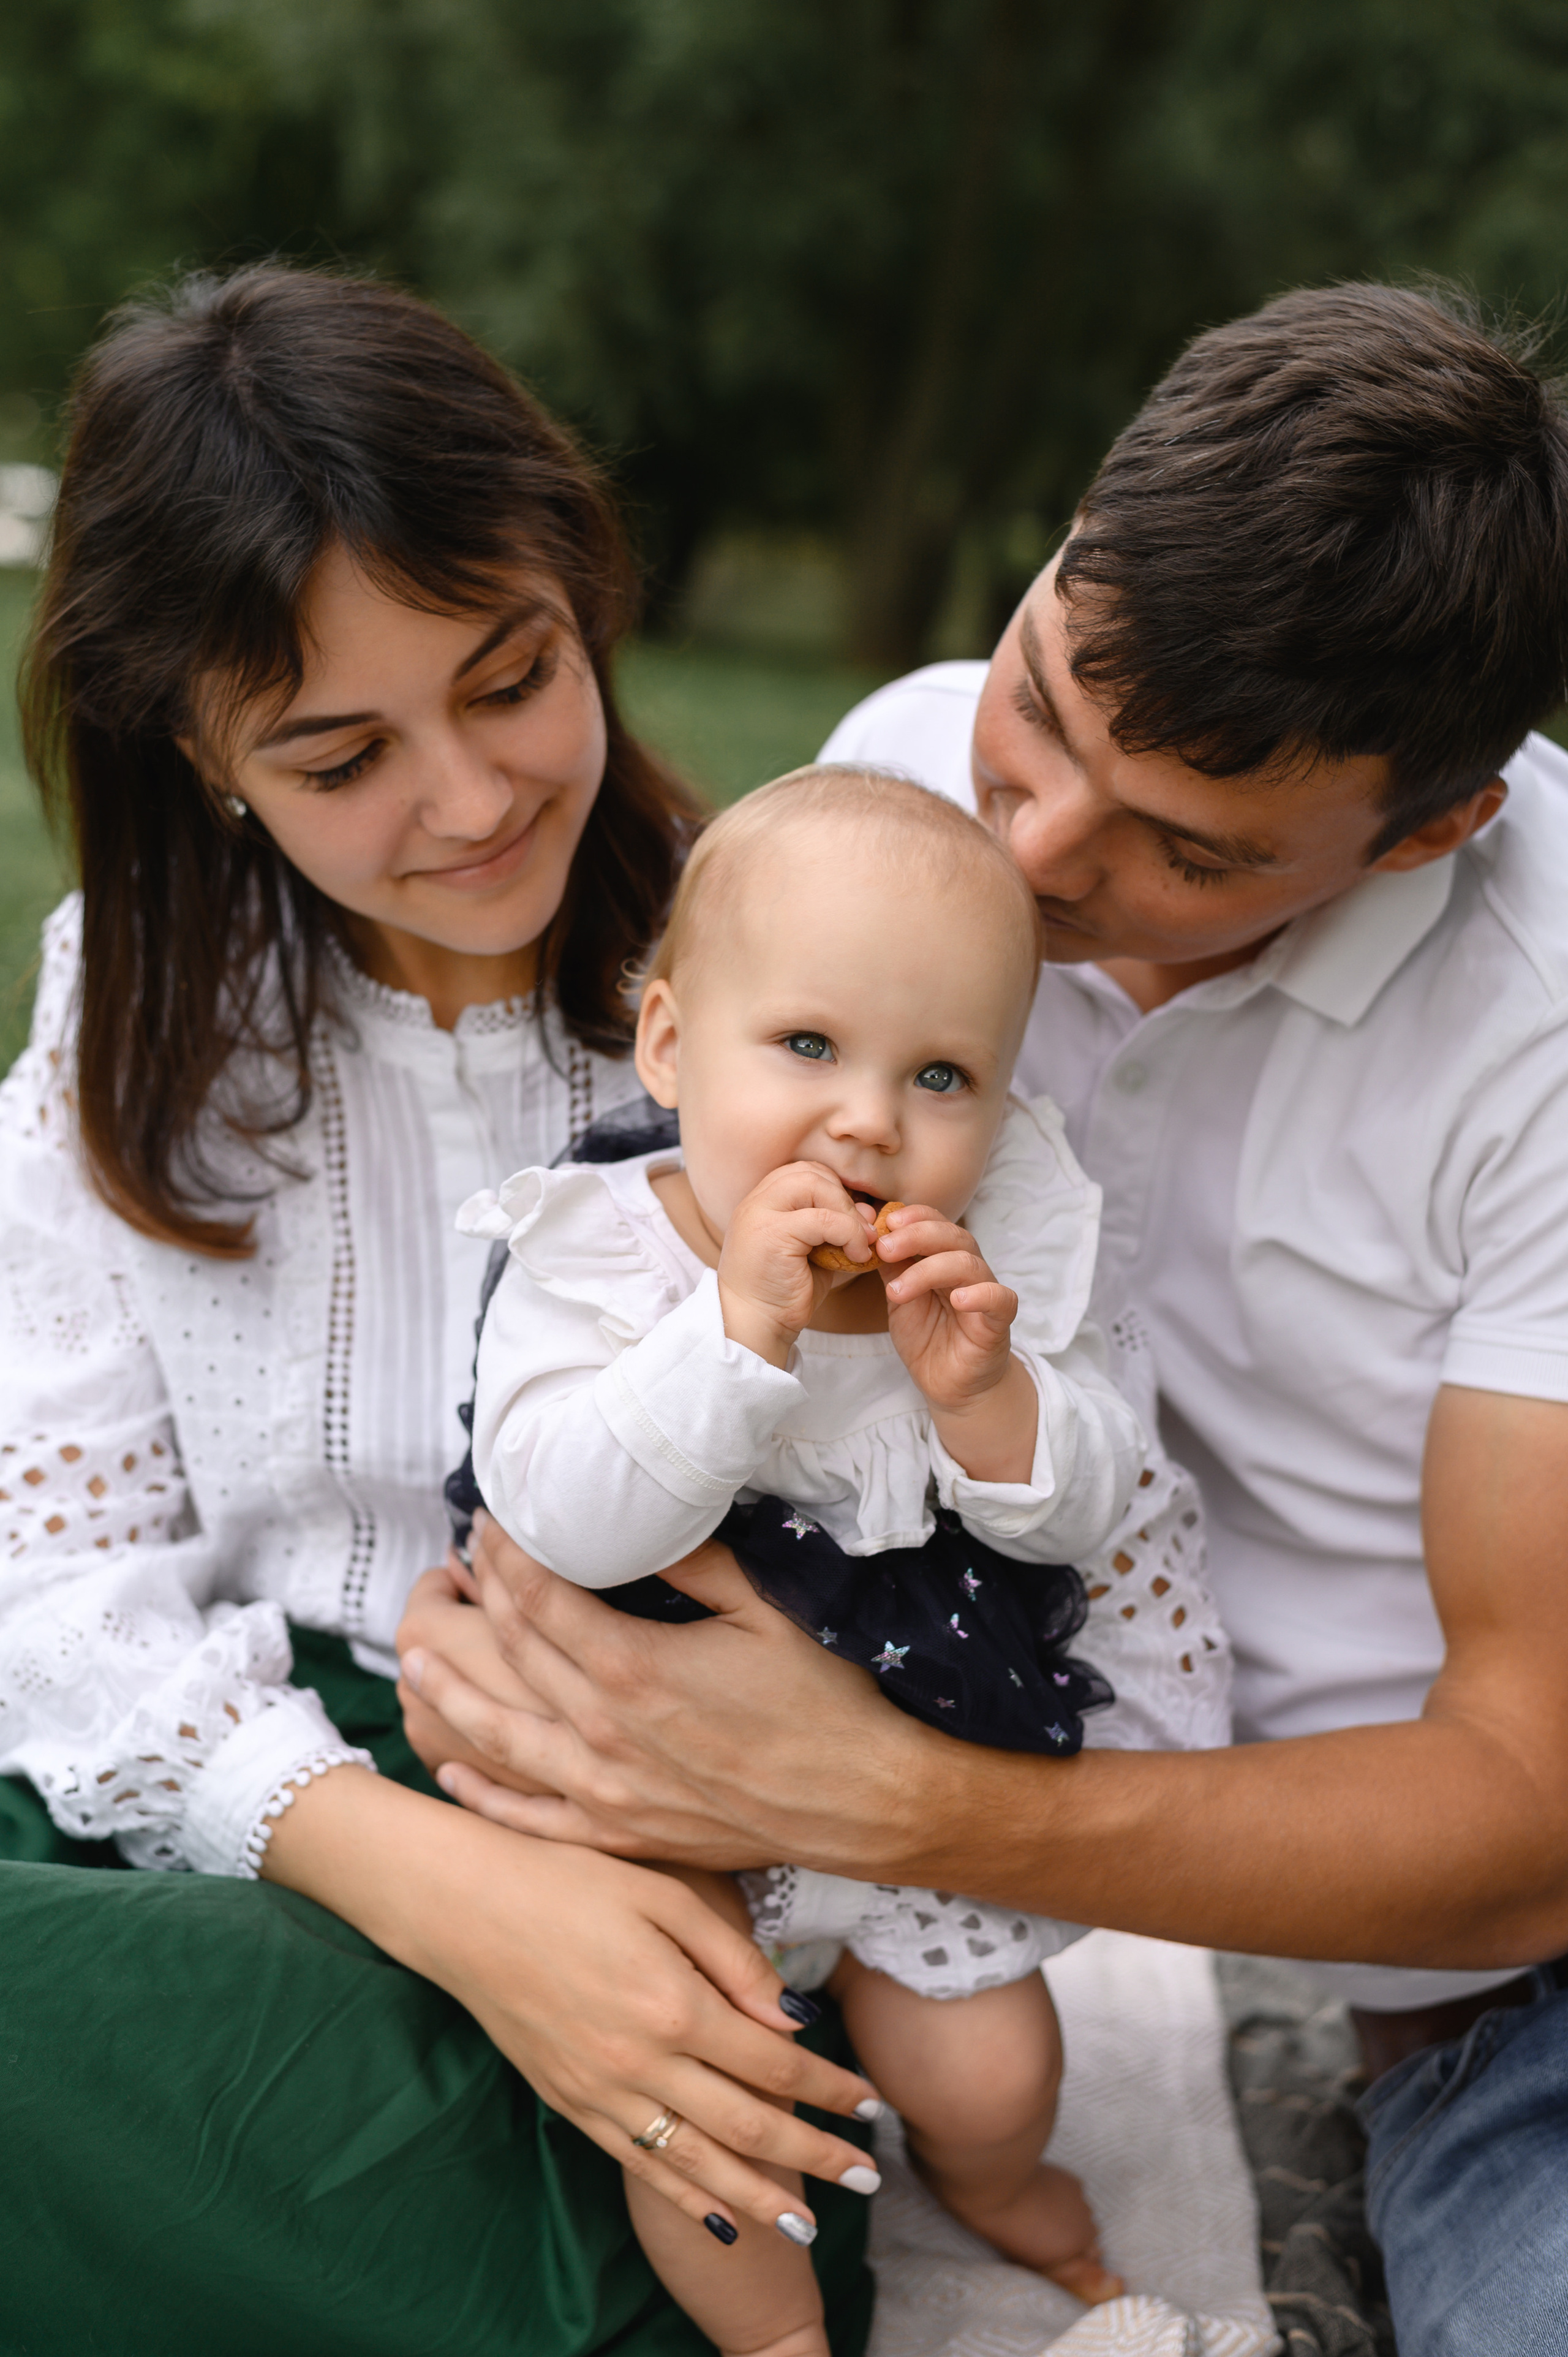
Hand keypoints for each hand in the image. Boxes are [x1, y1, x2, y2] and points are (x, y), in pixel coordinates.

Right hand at [260, 1765, 883, 2240]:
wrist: (466, 1907)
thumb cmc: (568, 1881)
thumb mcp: (660, 1893)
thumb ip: (730, 1957)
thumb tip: (792, 2018)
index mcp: (672, 2003)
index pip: (776, 2062)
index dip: (831, 2088)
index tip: (872, 2104)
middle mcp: (641, 2061)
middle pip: (749, 2126)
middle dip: (816, 2156)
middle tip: (867, 2177)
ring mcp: (602, 2092)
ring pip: (698, 2164)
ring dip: (759, 2197)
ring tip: (808, 2221)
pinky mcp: (570, 2105)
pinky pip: (639, 2167)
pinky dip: (686, 2198)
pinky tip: (721, 2220)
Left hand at [397, 1511, 943, 1875]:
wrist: (867, 1803)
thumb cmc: (825, 1699)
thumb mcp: (764, 1607)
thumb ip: (691, 1562)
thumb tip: (637, 1517)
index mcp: (634, 1667)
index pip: (539, 1597)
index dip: (506, 1553)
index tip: (490, 1518)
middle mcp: (605, 1733)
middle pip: (514, 1654)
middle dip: (479, 1598)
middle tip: (458, 1560)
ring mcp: (608, 1792)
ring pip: (499, 1738)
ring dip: (449, 1695)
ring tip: (410, 1659)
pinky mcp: (623, 1835)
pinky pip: (532, 1817)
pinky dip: (485, 1792)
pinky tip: (454, 1768)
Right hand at [716, 1162, 874, 1363]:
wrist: (755, 1325)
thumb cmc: (784, 1291)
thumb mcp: (815, 1251)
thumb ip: (837, 1227)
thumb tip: (871, 1211)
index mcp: (762, 1202)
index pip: (804, 1171)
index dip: (835, 1190)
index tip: (851, 1220)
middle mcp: (756, 1202)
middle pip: (809, 1171)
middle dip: (843, 1197)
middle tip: (861, 1231)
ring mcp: (759, 1215)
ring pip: (814, 1184)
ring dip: (847, 1212)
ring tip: (860, 1242)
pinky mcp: (771, 1235)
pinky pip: (823, 1219)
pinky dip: (849, 1234)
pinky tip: (857, 1256)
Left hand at [876, 1202, 1017, 1412]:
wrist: (948, 1383)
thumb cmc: (926, 1336)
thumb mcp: (899, 1297)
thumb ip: (891, 1267)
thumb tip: (870, 1235)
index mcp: (945, 1258)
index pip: (936, 1223)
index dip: (915, 1216)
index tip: (885, 1222)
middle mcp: (968, 1270)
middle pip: (953, 1237)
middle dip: (917, 1236)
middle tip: (885, 1247)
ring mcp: (986, 1293)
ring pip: (969, 1264)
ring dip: (930, 1270)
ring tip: (897, 1291)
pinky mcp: (998, 1322)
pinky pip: (1000, 1299)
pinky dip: (981, 1294)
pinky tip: (958, 1299)